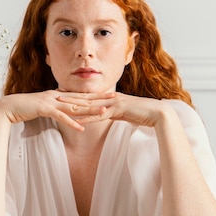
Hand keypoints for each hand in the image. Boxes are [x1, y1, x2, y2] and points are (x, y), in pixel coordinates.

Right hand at [0, 90, 107, 131]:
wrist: (9, 107)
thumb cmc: (25, 108)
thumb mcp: (42, 107)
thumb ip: (54, 108)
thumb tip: (62, 111)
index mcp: (57, 94)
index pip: (79, 95)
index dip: (94, 94)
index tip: (107, 94)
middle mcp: (56, 95)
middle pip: (81, 97)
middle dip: (98, 97)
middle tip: (113, 97)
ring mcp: (51, 101)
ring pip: (74, 106)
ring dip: (89, 109)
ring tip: (104, 111)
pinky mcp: (44, 109)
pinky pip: (61, 116)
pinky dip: (72, 121)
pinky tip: (82, 127)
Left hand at [56, 91, 174, 129]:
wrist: (158, 114)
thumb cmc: (145, 115)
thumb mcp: (128, 113)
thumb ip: (118, 113)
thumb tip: (111, 115)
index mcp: (113, 97)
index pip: (91, 96)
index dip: (77, 95)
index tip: (65, 94)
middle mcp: (112, 98)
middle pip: (87, 97)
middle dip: (71, 97)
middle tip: (56, 96)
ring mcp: (115, 103)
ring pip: (91, 105)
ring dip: (75, 106)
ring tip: (61, 106)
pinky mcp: (119, 111)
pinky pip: (100, 116)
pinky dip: (88, 118)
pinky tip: (78, 121)